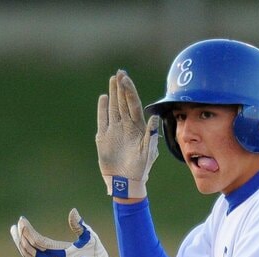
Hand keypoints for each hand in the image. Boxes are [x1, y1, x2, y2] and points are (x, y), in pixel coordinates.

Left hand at [10, 209, 120, 256]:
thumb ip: (80, 225)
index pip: (36, 241)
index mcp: (59, 255)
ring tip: (15, 233)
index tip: (22, 219)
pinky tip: (23, 245)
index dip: (27, 230)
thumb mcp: (91, 238)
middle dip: (20, 236)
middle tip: (16, 224)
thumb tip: (73, 211)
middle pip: (28, 250)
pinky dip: (26, 253)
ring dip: (20, 245)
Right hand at [96, 69, 158, 199]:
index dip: (129, 91)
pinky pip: (103, 119)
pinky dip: (102, 109)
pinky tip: (103, 98)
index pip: (133, 104)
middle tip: (120, 72)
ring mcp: (115, 130)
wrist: (126, 181)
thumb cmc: (140, 169)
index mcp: (137, 127)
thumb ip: (151, 136)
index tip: (125, 78)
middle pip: (123, 102)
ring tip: (113, 79)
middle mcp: (126, 126)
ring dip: (113, 94)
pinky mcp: (104, 137)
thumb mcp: (148, 153)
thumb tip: (155, 118)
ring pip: (114, 108)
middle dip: (122, 87)